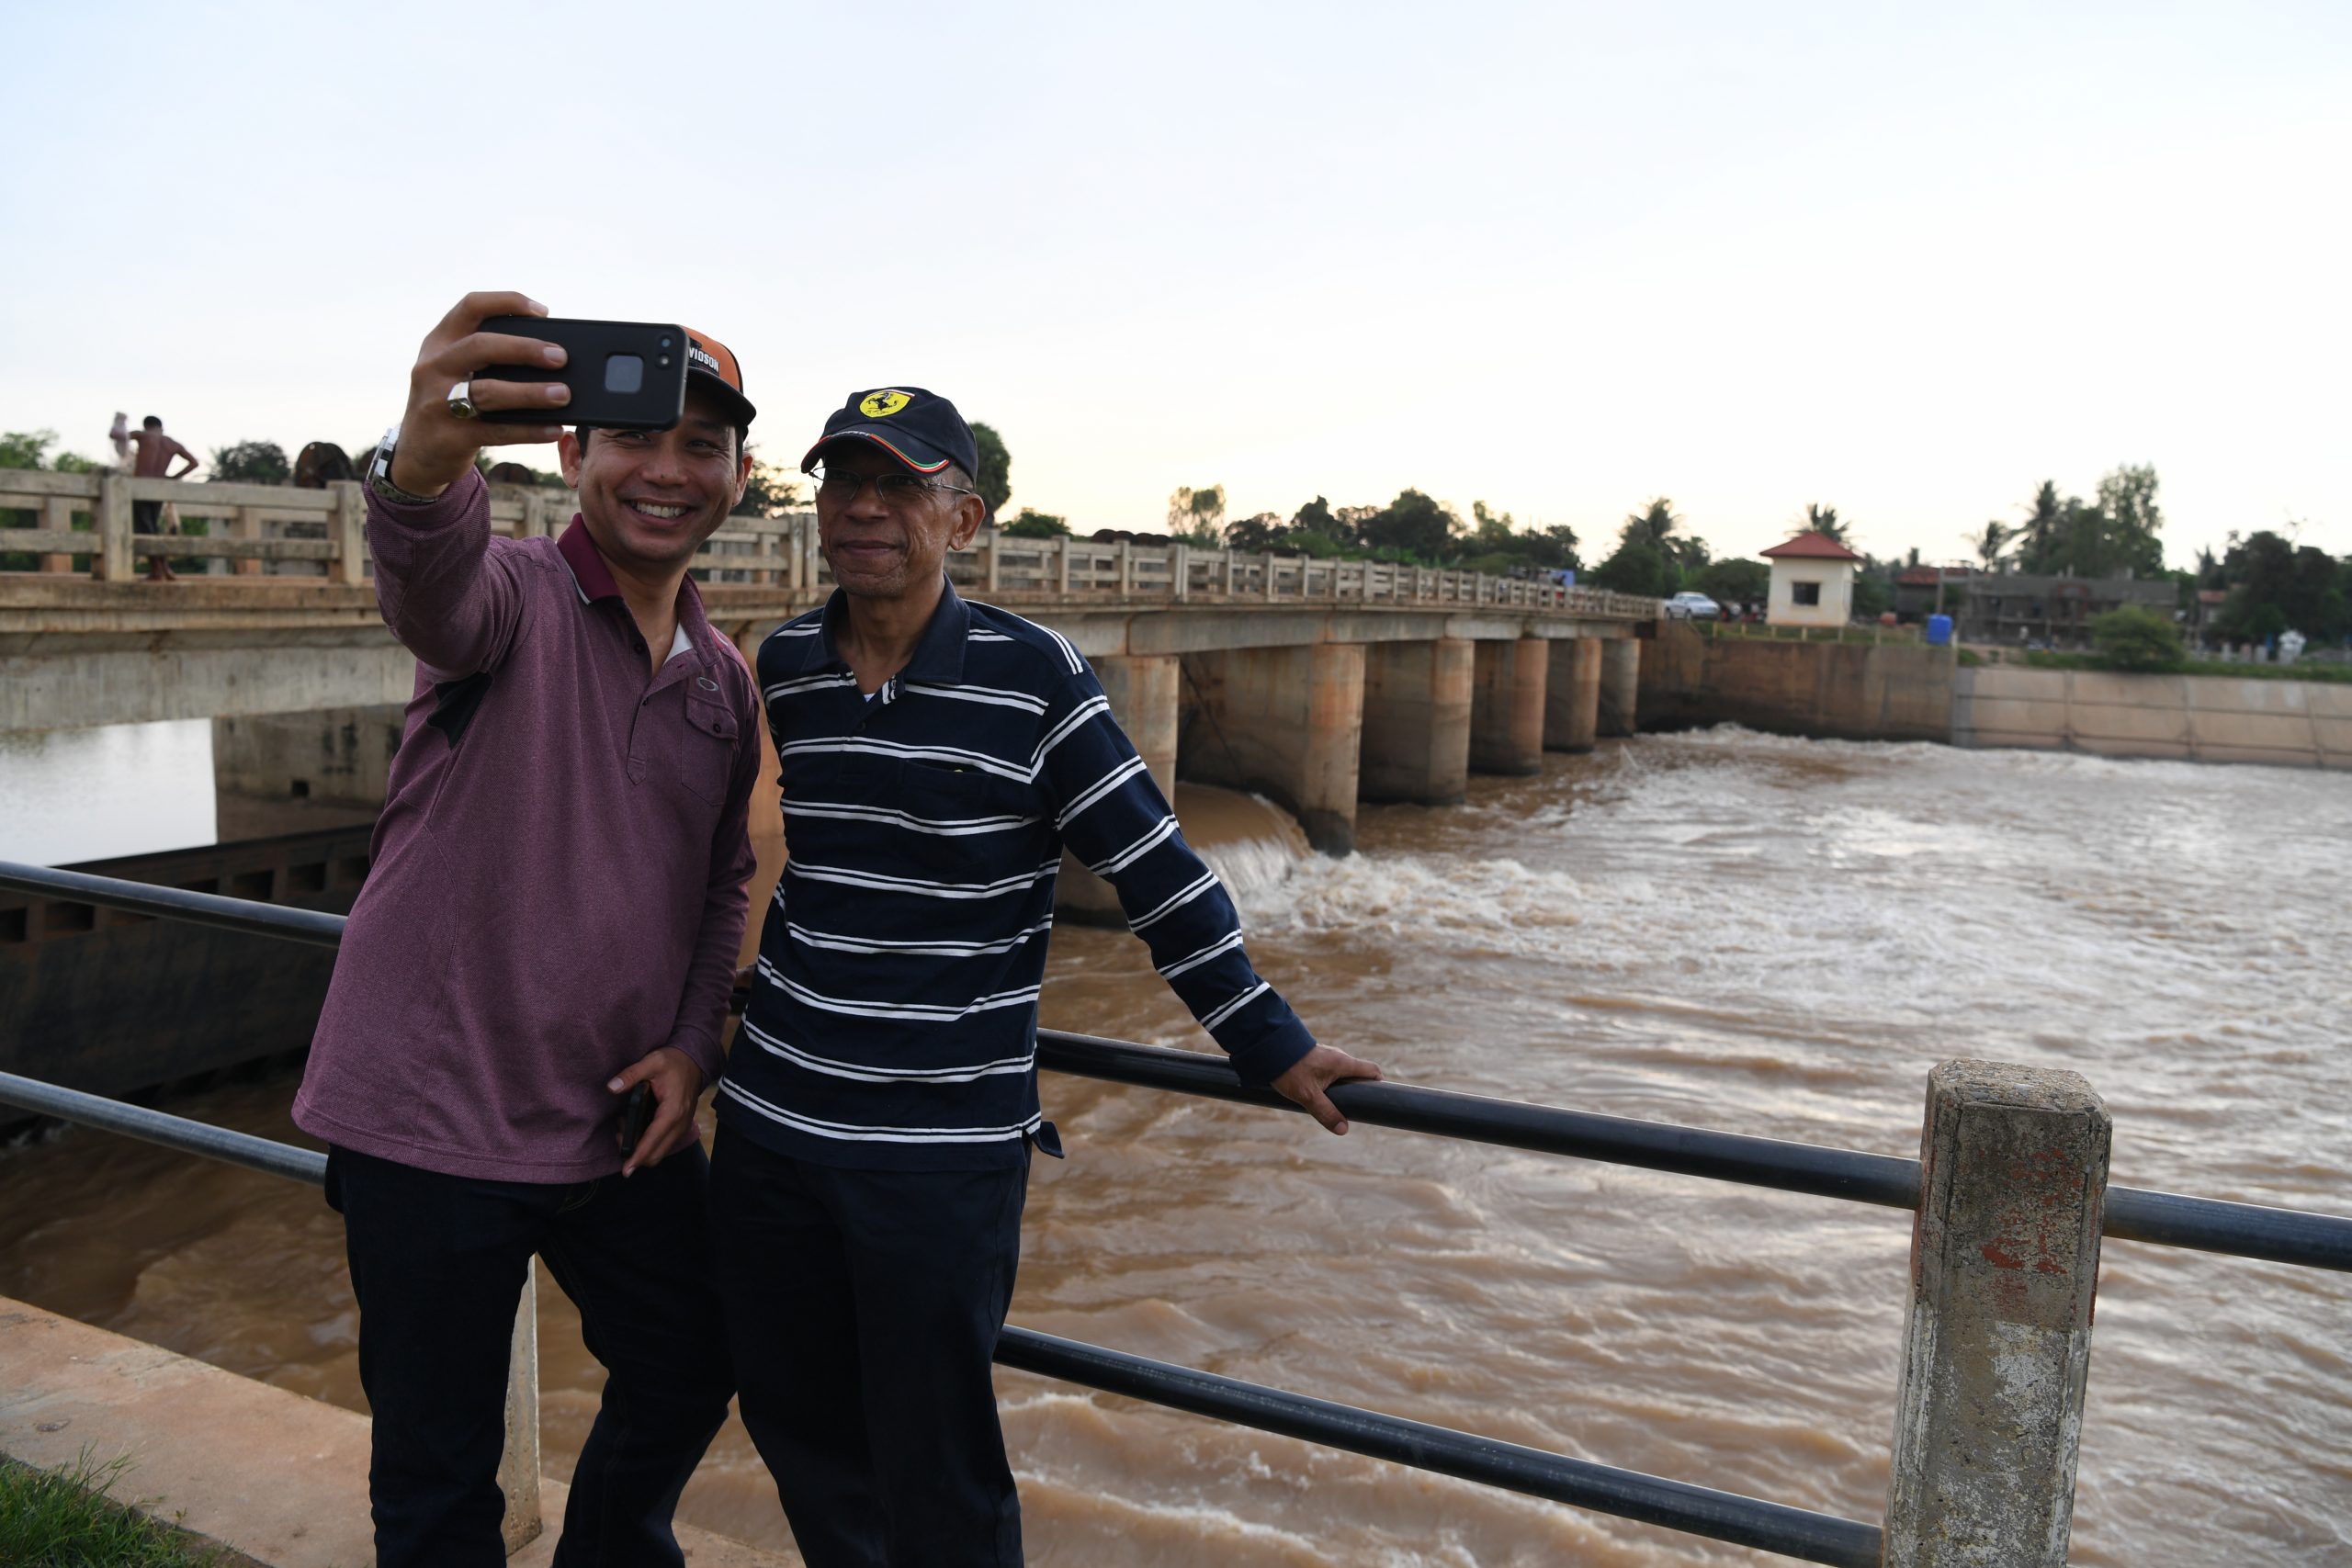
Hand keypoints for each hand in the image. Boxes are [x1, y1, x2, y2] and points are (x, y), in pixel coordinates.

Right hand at [389, 291, 570, 496]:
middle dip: (525, 349)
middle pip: (481, 346)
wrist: (418, 455)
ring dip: (531, 392)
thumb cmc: (450, 404)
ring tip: (563, 395)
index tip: (543, 311)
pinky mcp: (450, 438)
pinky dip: (528, 430)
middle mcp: (434, 367)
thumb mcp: (454, 371)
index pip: (471, 307)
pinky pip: (496, 432)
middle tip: (561, 357)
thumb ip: (486, 357)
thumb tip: (549, 353)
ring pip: (488, 392)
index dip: (508, 302)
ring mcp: (438, 403)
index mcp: (439, 343)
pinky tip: (553, 429)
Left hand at [607, 1046, 705, 1174]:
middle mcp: (680, 1124)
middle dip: (635, 1154)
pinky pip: (664, 1145)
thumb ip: (631, 1075)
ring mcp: (682, 1127)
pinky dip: (649, 1144)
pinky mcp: (681, 1127)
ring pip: (660, 1152)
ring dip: (641, 1150)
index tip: (626, 1171)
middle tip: (619, 1135)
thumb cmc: (673, 1062)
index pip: (652, 1142)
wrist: (694, 1060)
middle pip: (656, 1154)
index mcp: (672, 1111)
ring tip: (625, 1128)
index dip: (637, 1157)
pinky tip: (637, 1127)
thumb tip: (611, 1087)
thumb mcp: (652, 1062)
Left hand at [1271, 1044, 1383, 1134]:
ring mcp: (1327, 1057)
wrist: (1267, 1046)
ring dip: (1342, 1089)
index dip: (1379, 1084)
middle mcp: (1338, 1057)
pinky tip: (1318, 1095)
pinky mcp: (1315, 1058)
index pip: (1372, 1070)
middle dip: (1358, 1091)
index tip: (1378, 1099)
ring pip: (1342, 1074)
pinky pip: (1330, 1072)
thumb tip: (1343, 1129)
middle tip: (1353, 1109)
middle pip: (1358, 1074)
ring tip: (1333, 1105)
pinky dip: (1330, 1084)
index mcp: (1343, 1063)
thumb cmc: (1290, 1068)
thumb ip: (1326, 1112)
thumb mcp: (1308, 1095)